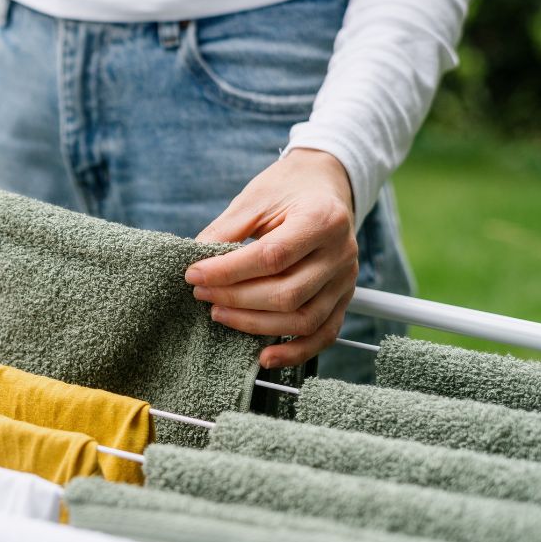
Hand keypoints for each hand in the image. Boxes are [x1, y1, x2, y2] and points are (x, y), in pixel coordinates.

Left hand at [185, 149, 358, 368]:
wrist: (326, 185)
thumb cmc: (288, 189)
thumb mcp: (255, 199)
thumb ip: (226, 230)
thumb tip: (195, 263)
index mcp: (322, 219)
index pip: (272, 257)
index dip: (229, 271)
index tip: (194, 274)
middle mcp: (341, 253)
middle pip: (287, 293)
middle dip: (236, 299)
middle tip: (201, 294)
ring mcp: (346, 280)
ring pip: (303, 319)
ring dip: (255, 324)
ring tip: (219, 313)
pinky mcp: (344, 299)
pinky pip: (323, 335)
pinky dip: (295, 352)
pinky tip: (264, 356)